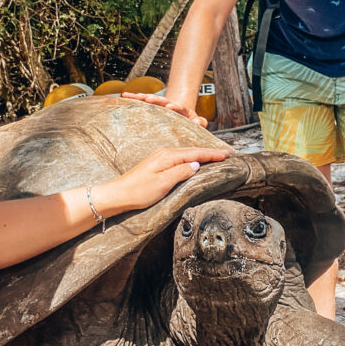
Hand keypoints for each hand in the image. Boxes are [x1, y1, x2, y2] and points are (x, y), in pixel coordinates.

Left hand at [94, 146, 228, 214]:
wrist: (118, 194)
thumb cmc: (139, 191)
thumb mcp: (164, 183)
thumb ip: (181, 172)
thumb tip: (196, 165)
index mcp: (168, 156)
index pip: (195, 153)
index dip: (211, 154)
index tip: (226, 154)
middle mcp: (164, 154)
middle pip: (192, 151)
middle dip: (208, 153)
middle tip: (225, 154)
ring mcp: (159, 158)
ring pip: (185, 155)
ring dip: (200, 155)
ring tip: (213, 157)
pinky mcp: (156, 164)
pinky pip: (178, 159)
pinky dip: (190, 159)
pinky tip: (193, 163)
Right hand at [121, 92, 207, 126]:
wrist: (181, 113)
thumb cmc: (188, 121)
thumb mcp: (196, 122)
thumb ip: (200, 122)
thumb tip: (198, 122)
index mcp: (180, 109)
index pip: (178, 107)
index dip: (175, 106)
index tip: (171, 105)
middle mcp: (168, 104)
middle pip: (162, 100)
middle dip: (155, 99)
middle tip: (149, 99)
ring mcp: (159, 104)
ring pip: (150, 98)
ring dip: (142, 97)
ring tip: (133, 96)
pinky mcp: (151, 105)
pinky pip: (142, 100)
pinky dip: (134, 97)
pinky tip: (126, 95)